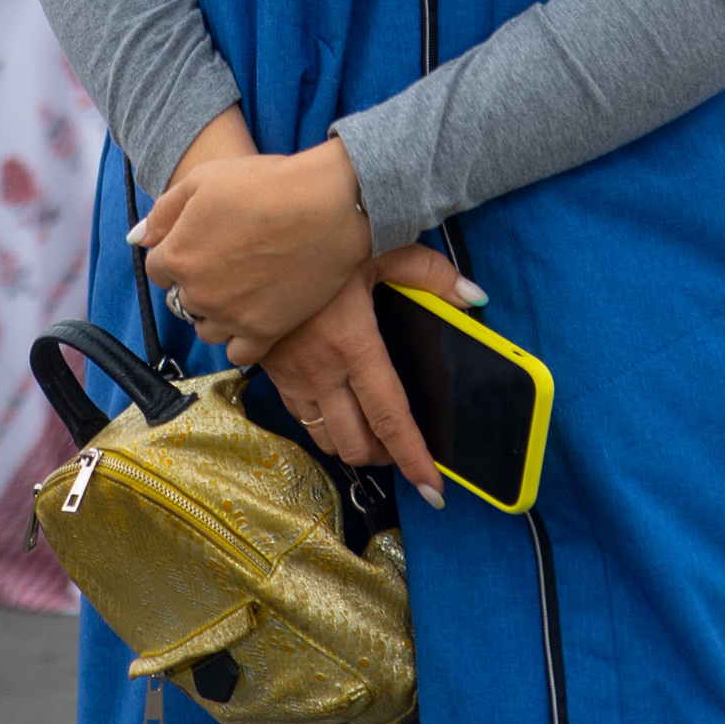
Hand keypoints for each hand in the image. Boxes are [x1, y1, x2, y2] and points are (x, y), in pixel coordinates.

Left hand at [132, 136, 368, 354]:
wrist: (328, 206)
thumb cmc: (266, 184)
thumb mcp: (203, 180)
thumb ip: (163, 213)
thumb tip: (137, 238)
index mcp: (177, 255)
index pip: (157, 268)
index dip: (178, 251)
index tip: (202, 240)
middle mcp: (197, 293)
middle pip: (181, 299)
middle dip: (197, 281)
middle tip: (228, 259)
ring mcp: (230, 317)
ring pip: (206, 328)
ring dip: (216, 311)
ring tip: (243, 285)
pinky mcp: (264, 333)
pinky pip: (238, 353)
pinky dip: (241, 339)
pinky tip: (254, 314)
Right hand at [237, 243, 483, 504]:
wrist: (250, 234)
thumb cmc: (321, 239)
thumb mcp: (380, 248)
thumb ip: (430, 274)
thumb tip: (474, 296)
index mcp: (353, 345)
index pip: (390, 419)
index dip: (413, 458)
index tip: (432, 489)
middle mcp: (320, 370)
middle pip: (354, 443)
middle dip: (382, 458)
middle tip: (400, 450)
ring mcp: (290, 374)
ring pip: (323, 437)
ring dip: (350, 444)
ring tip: (370, 432)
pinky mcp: (269, 368)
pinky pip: (297, 414)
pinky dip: (321, 422)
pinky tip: (334, 405)